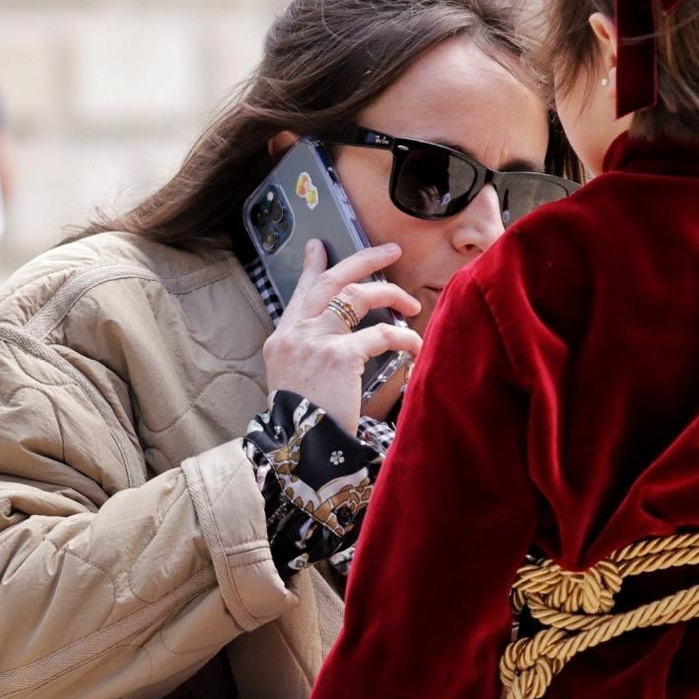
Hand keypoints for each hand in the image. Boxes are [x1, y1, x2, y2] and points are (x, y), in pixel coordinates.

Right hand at [262, 240, 422, 433]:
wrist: (302, 452)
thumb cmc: (306, 423)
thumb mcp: (295, 382)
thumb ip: (310, 354)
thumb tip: (340, 339)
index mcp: (282, 339)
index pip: (301, 292)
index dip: (312, 267)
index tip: (319, 247)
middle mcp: (295, 334)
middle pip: (330, 281)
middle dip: (362, 259)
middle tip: (390, 250)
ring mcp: (315, 341)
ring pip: (357, 296)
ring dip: (390, 292)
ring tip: (412, 301)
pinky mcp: (339, 356)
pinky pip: (381, 334)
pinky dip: (404, 336)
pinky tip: (415, 344)